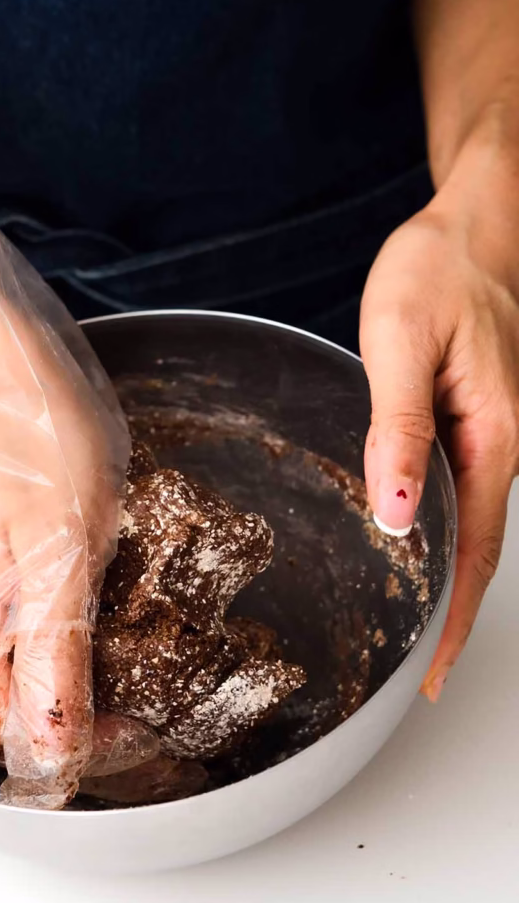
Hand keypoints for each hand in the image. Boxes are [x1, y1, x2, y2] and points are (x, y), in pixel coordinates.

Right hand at [0, 172, 156, 805]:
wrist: (5, 371)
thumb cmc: (33, 446)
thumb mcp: (59, 556)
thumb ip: (52, 654)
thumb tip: (55, 743)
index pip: (14, 729)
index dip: (79, 736)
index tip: (136, 720)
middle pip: (18, 700)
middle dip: (83, 702)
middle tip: (143, 677)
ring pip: (25, 662)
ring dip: (78, 664)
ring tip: (129, 632)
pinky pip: (24, 621)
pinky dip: (66, 623)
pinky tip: (98, 595)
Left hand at [360, 142, 518, 699]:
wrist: (475, 225)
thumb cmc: (437, 272)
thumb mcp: (401, 343)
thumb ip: (399, 428)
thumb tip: (397, 515)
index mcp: (494, 438)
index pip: (476, 552)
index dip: (457, 620)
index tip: (433, 676)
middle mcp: (505, 445)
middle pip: (479, 549)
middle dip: (452, 613)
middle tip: (414, 671)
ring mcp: (496, 433)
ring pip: (471, 523)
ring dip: (447, 576)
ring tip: (410, 625)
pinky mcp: (479, 417)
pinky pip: (462, 487)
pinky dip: (441, 528)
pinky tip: (412, 539)